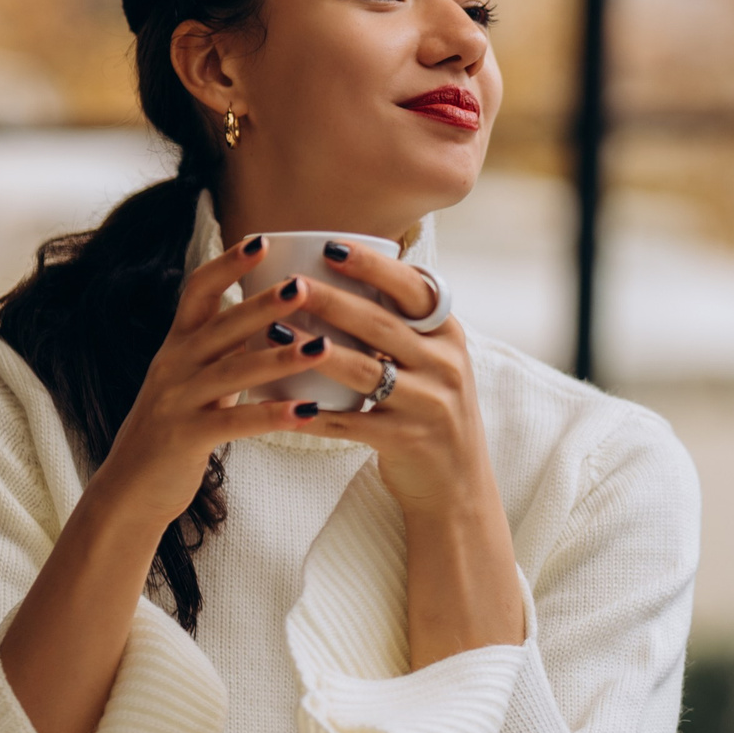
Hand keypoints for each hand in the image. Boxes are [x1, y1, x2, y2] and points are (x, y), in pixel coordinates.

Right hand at [85, 234, 335, 537]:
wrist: (129, 488)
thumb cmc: (176, 430)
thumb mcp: (195, 380)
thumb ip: (226, 351)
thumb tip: (276, 321)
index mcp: (177, 344)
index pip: (198, 290)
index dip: (227, 263)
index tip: (261, 239)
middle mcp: (173, 364)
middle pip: (222, 325)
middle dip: (265, 304)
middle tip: (305, 286)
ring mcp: (177, 399)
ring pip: (234, 371)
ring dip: (280, 358)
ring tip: (322, 347)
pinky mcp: (185, 436)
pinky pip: (236, 422)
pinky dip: (273, 415)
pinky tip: (308, 411)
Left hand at [300, 242, 524, 662]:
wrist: (456, 487)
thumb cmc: (430, 413)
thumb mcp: (433, 363)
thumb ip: (402, 326)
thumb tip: (346, 276)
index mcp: (449, 336)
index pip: (414, 288)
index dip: (373, 266)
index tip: (330, 245)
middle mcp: (446, 364)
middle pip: (382, 325)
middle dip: (333, 301)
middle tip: (290, 283)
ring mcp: (431, 404)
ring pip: (366, 371)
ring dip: (317, 351)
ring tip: (276, 333)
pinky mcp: (409, 441)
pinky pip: (355, 423)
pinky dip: (317, 415)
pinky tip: (284, 406)